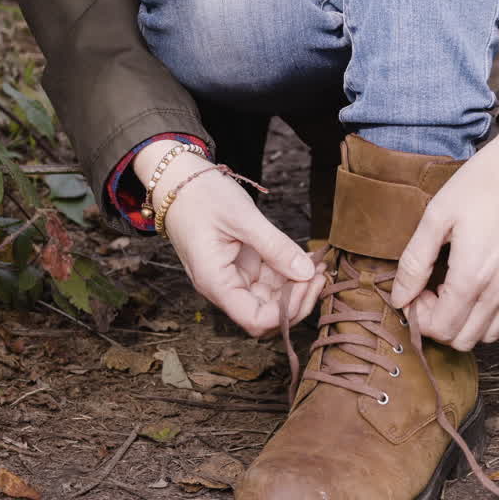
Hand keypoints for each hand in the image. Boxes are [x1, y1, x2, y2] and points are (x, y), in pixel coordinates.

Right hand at [134, 142, 325, 336]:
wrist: (178, 179)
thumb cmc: (201, 196)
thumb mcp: (243, 218)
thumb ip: (276, 247)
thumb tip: (307, 273)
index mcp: (215, 283)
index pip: (256, 320)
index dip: (287, 310)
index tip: (309, 282)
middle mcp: (223, 288)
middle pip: (266, 315)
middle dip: (297, 300)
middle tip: (320, 273)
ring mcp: (231, 279)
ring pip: (270, 300)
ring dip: (296, 288)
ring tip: (318, 264)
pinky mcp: (239, 267)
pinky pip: (267, 281)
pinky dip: (288, 274)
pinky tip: (306, 260)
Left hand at [389, 117, 498, 350]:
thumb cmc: (483, 184)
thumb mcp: (437, 217)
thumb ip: (415, 263)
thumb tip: (398, 298)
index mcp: (472, 277)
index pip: (440, 329)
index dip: (419, 317)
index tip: (416, 290)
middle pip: (462, 340)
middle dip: (438, 324)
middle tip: (430, 292)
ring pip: (487, 335)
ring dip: (464, 322)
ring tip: (453, 290)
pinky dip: (487, 314)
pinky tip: (477, 284)